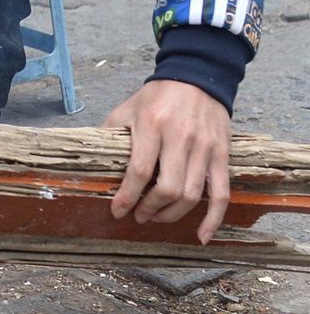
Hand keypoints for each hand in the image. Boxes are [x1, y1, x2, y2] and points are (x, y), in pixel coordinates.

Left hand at [105, 79, 232, 243]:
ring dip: (172, 214)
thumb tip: (90, 157)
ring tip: (156, 217)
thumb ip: (110, 132)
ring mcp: (205, 148)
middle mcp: (180, 138)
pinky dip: (213, 218)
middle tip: (138, 216)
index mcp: (152, 125)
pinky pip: (221, 193)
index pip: (140, 170)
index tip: (117, 211)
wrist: (198, 77)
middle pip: (168, 188)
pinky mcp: (222, 156)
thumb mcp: (127, 107)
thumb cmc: (157, 96)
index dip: (127, 196)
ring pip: (192, 195)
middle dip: (149, 209)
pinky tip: (201, 235)